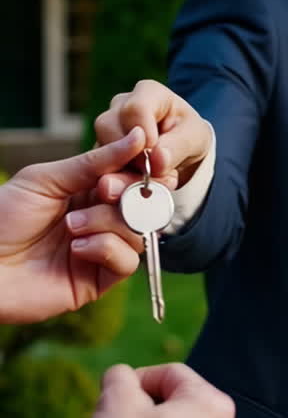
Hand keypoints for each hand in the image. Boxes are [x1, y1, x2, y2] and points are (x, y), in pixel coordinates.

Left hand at [0, 130, 147, 323]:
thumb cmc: (2, 218)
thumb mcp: (48, 178)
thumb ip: (95, 161)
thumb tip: (137, 136)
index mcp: (89, 190)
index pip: (132, 175)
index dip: (138, 168)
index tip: (139, 158)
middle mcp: (100, 219)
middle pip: (144, 202)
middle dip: (129, 192)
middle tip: (103, 190)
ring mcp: (101, 250)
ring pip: (139, 230)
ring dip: (108, 222)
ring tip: (72, 226)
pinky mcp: (98, 280)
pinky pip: (127, 262)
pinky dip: (106, 249)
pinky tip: (76, 248)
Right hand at [94, 80, 211, 189]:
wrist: (180, 151)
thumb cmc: (188, 136)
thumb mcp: (194, 140)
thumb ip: (176, 149)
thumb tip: (156, 161)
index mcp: (147, 93)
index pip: (134, 109)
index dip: (143, 137)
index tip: (155, 158)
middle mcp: (120, 105)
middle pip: (108, 127)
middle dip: (129, 158)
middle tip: (153, 176)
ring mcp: (106, 127)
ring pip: (98, 148)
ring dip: (122, 172)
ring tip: (149, 181)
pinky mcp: (99, 149)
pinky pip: (97, 166)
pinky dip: (117, 180)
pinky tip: (135, 186)